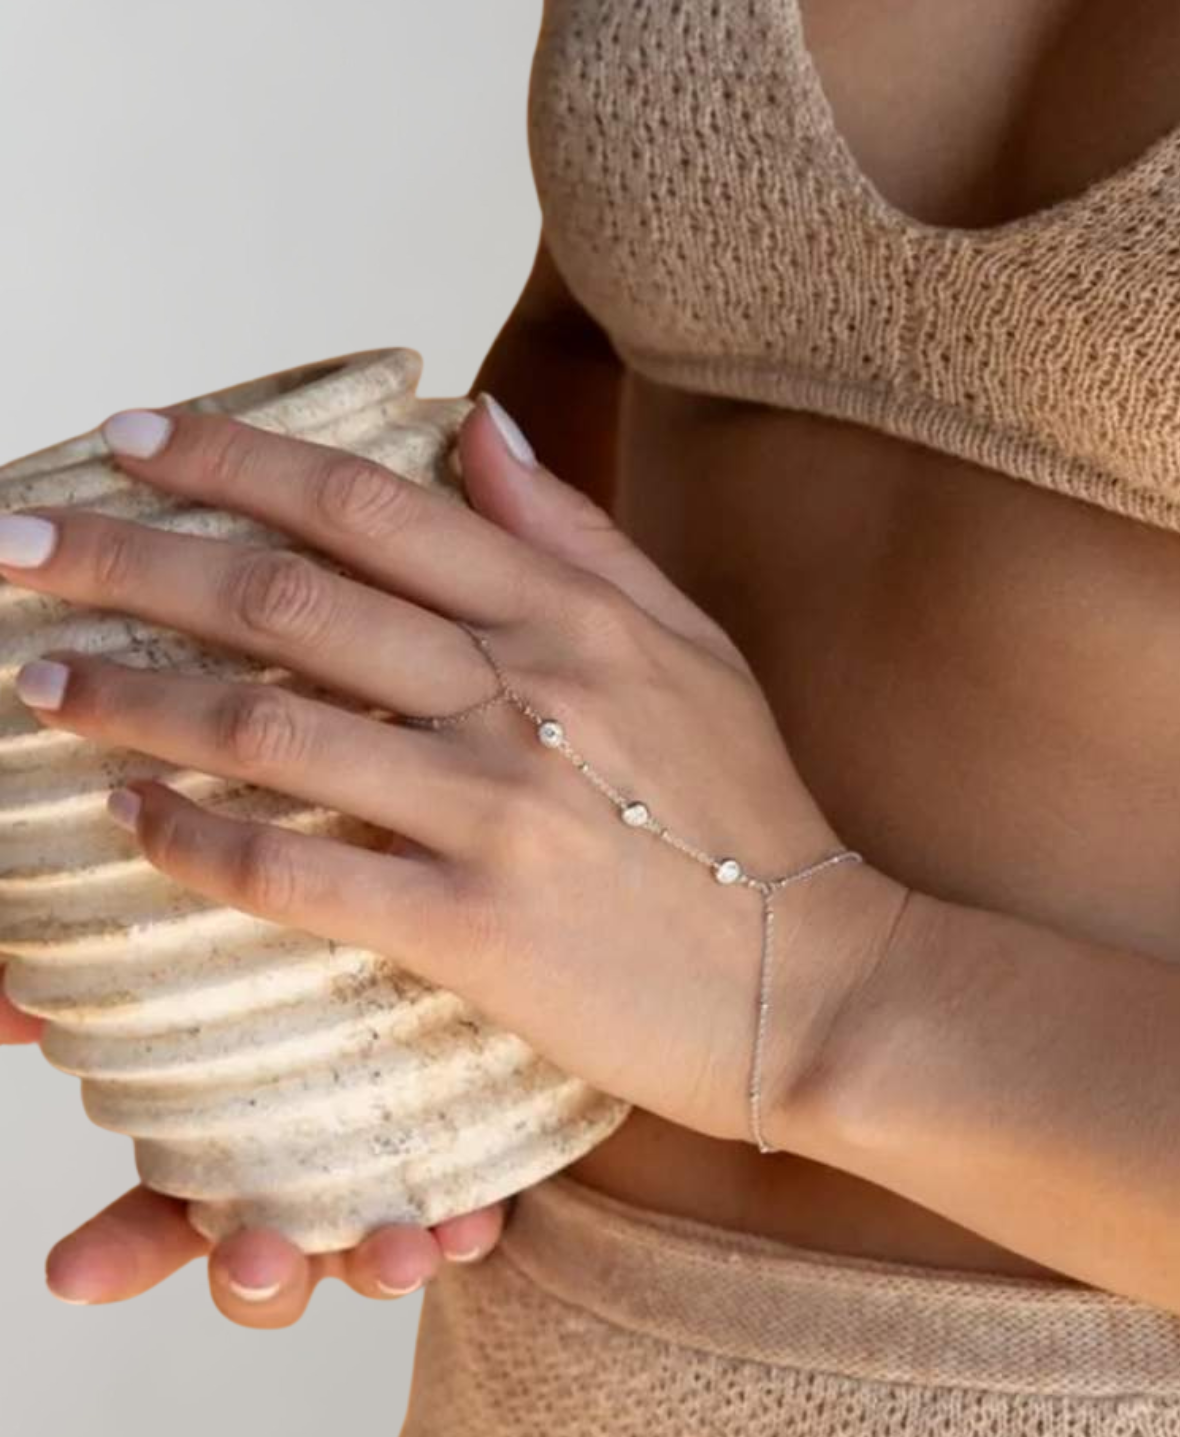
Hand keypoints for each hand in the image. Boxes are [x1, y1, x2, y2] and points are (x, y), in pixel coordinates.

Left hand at [0, 393, 905, 1154]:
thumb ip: (576, 534)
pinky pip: (303, 871)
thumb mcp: (689, 646)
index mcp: (570, 617)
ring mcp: (497, 809)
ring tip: (40, 679)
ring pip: (273, 725)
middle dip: (132, 557)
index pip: (371, 506)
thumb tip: (475, 427)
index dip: (237, 461)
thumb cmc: (750, 815)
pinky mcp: (477, 929)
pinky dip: (201, 841)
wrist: (816, 982)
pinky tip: (130, 823)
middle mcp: (523, 693)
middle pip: (289, 598)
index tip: (132, 437)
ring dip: (134, 697)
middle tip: (16, 541)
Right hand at [2, 975, 506, 1325]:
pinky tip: (468, 1220)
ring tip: (394, 1254)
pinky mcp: (476, 1162)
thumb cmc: (315, 974)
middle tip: (258, 1261)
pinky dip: (465, 1226)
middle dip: (256, 1279)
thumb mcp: (224, 969)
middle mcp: (307, 1184)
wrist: (473, 955)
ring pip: (370, 1256)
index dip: (116, 1251)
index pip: (160, 1220)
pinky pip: (469, 1215)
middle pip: (265, 1264)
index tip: (71, 1271)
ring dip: (375, 1267)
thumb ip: (115, 987)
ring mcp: (390, 1183)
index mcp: (231, 1153)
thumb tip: (3, 1000)